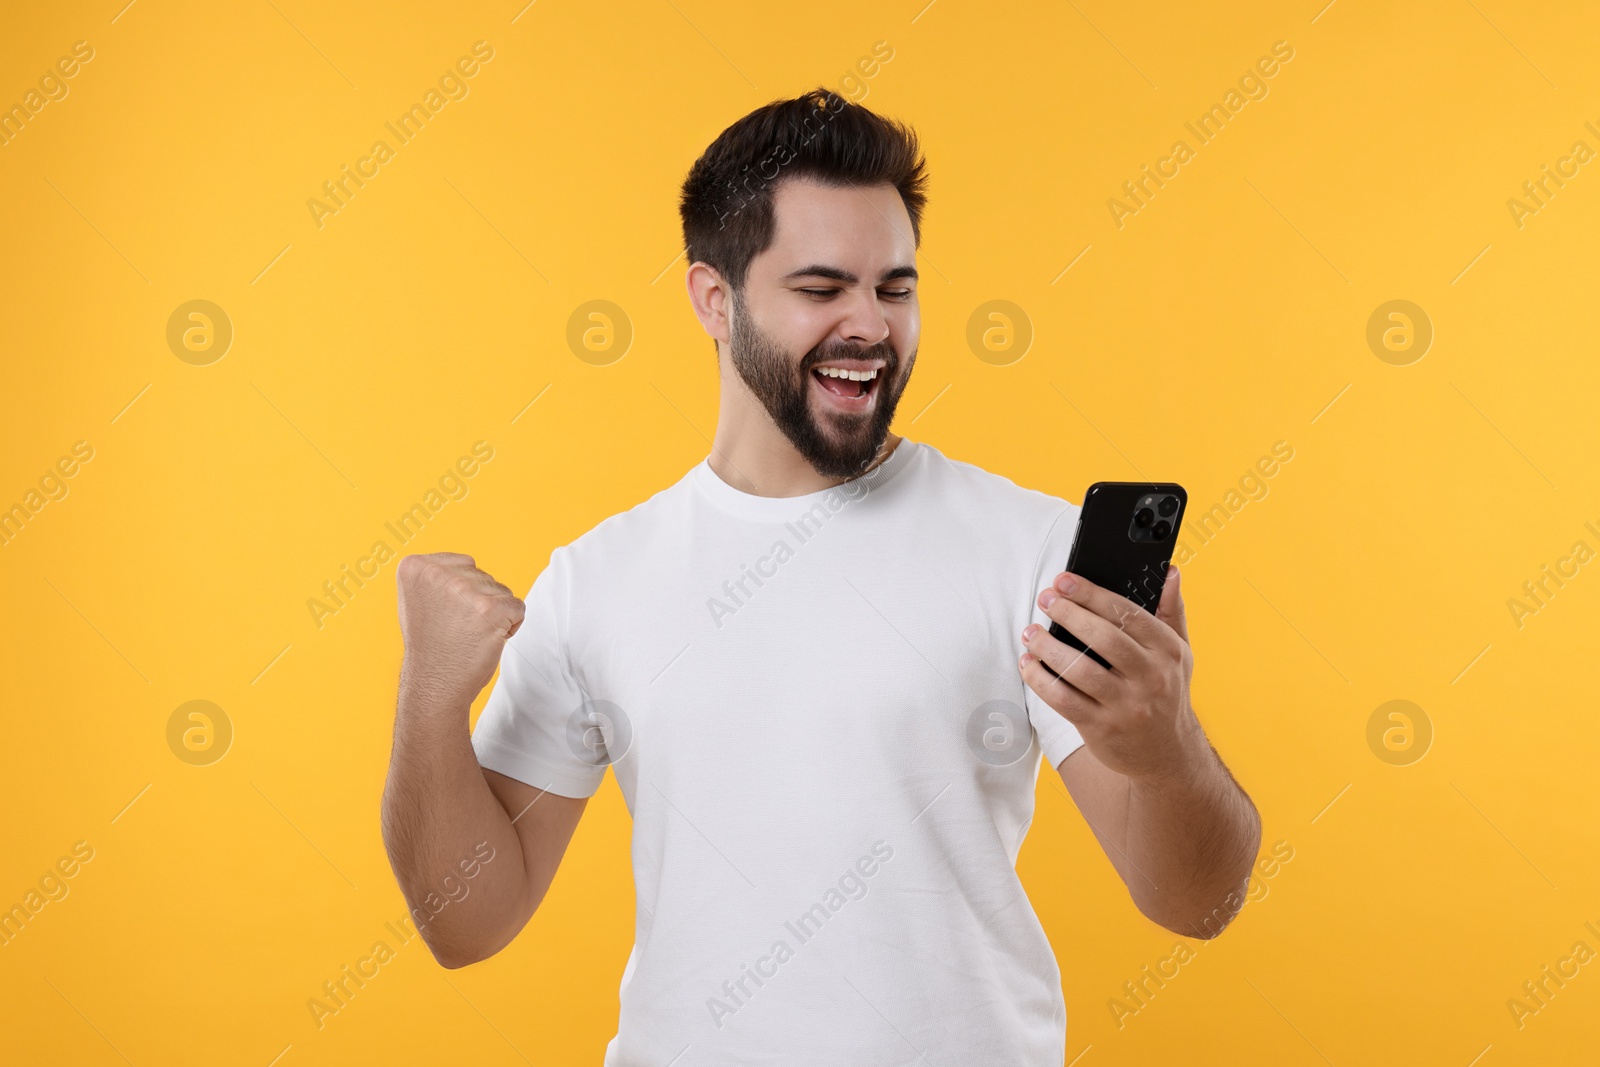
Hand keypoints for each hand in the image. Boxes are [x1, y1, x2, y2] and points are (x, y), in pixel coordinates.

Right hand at [396, 553, 525, 708]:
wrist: (434, 684)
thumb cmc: (431, 646)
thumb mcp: (419, 600)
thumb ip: (438, 578)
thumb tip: (466, 565)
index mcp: (415, 566)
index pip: (464, 564)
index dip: (462, 593)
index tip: (443, 614)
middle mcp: (437, 573)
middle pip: (483, 576)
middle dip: (479, 602)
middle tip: (456, 628)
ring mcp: (464, 590)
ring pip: (501, 590)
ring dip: (494, 614)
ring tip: (468, 635)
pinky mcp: (491, 608)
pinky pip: (518, 607)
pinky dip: (511, 625)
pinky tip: (486, 640)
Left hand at [1018, 565, 1204, 782]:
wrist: (1167, 754)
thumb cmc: (1166, 691)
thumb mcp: (1179, 652)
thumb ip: (1171, 610)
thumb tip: (1170, 571)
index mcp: (1169, 651)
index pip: (1128, 614)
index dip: (1092, 594)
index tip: (1064, 580)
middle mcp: (1151, 678)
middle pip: (1103, 638)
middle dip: (1068, 614)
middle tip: (1044, 599)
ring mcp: (1126, 706)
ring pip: (1079, 670)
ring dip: (1047, 648)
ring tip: (1030, 633)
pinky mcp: (1102, 728)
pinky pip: (1063, 700)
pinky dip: (1040, 680)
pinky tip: (1029, 665)